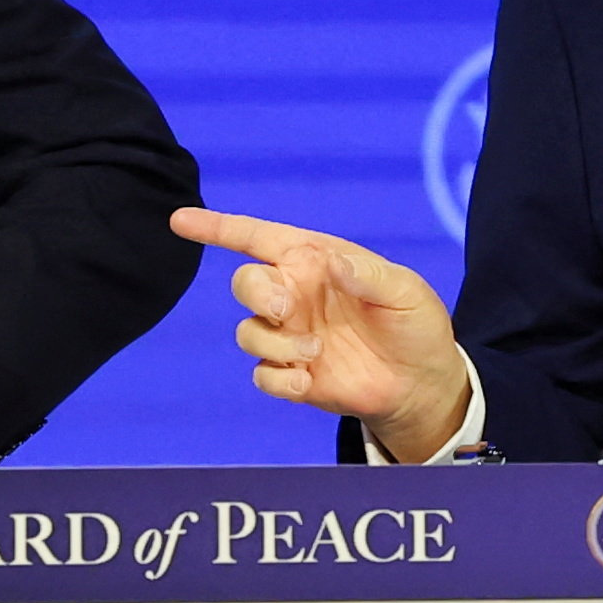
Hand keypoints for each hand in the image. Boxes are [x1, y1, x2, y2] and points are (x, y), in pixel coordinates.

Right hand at [169, 208, 472, 461]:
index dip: (218, 228)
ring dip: (274, 343)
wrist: (422, 382)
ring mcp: (290, 335)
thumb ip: (368, 274)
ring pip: (247, 332)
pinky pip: (261, 374)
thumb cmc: (415, 324)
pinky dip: (278, 378)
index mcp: (316, 261)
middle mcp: (295, 295)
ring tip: (317, 353)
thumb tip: (328, 261)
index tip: (180, 220)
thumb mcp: (405, 291)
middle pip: (244, 282)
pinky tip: (307, 381)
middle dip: (257, 292)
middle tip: (287, 310)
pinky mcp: (292, 374)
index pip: (258, 238)